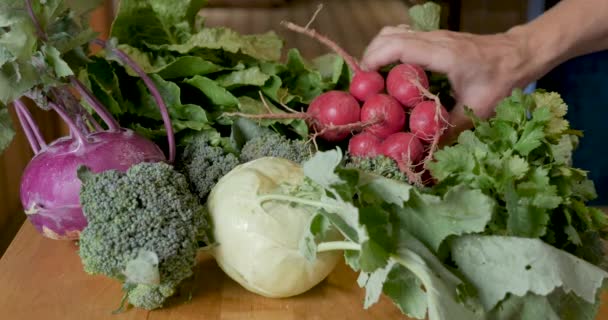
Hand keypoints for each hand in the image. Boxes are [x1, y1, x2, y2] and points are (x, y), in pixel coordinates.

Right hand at [361, 26, 535, 141]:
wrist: (520, 55)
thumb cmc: (502, 80)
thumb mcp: (478, 110)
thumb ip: (451, 131)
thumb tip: (429, 156)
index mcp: (443, 54)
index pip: (398, 46)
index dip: (375, 59)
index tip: (364, 80)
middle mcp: (435, 39)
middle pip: (389, 36)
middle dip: (370, 56)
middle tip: (365, 84)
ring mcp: (434, 36)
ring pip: (394, 32)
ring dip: (378, 51)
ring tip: (374, 78)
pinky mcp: (435, 38)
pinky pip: (403, 37)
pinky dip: (390, 49)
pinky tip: (392, 70)